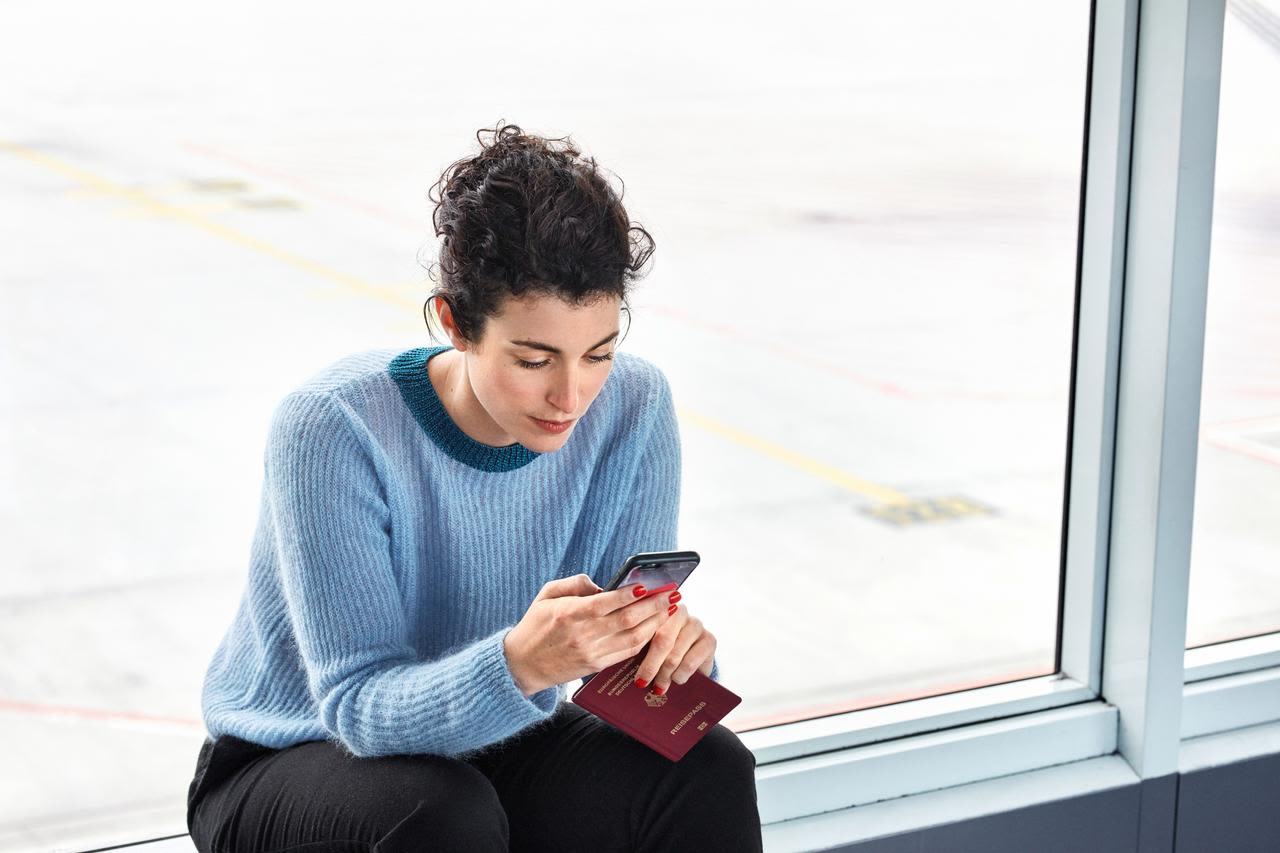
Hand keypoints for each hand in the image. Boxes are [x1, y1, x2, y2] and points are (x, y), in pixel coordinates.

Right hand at [503, 573, 675, 696]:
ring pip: (633, 638)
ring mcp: (592, 653)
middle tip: (671, 594)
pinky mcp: (596, 666)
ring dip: (655, 624)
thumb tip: (603, 585)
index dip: (632, 593)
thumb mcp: (547, 595)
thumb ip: (575, 584)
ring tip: (669, 610)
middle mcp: (584, 634)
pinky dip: (644, 640)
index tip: (649, 584)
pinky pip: (627, 653)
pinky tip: (654, 629)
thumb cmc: (535, 625)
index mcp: (570, 613)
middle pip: (628, 619)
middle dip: (654, 606)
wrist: (522, 665)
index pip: (609, 602)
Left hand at [632, 589, 715, 695]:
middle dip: (651, 665)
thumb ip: (638, 642)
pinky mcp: (709, 639)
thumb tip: (620, 658)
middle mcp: (680, 611)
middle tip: (641, 682)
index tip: (627, 662)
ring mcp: (696, 624)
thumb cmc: (661, 651)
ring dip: (665, 674)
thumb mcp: (647, 645)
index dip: (637, 646)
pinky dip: (680, 675)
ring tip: (659, 686)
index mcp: (659, 607)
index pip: (647, 624)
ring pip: (675, 654)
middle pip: (662, 640)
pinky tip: (677, 680)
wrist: (692, 661)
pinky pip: (690, 662)